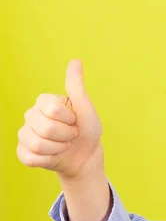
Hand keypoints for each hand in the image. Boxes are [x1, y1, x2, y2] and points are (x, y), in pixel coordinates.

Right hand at [17, 59, 104, 180]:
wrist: (86, 156)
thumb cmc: (87, 130)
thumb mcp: (86, 108)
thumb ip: (76, 86)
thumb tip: (76, 61)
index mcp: (44, 102)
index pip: (53, 110)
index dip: (70, 119)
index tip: (75, 120)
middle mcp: (30, 115)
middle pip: (45, 129)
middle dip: (67, 136)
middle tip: (72, 135)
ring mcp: (24, 134)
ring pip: (38, 145)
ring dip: (59, 149)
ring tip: (64, 145)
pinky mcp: (23, 152)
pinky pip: (31, 158)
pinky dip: (49, 160)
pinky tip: (54, 156)